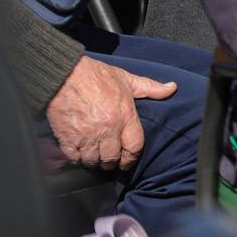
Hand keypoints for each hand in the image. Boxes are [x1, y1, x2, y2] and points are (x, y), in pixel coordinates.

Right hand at [46, 56, 175, 169]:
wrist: (65, 75)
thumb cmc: (96, 76)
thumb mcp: (126, 79)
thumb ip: (150, 87)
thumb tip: (171, 88)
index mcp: (124, 115)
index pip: (134, 147)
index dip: (131, 157)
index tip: (127, 160)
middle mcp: (108, 129)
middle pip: (112, 158)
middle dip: (112, 162)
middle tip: (109, 159)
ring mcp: (87, 136)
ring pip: (93, 161)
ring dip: (94, 161)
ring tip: (95, 155)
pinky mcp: (68, 139)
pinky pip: (74, 158)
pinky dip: (77, 158)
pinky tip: (79, 152)